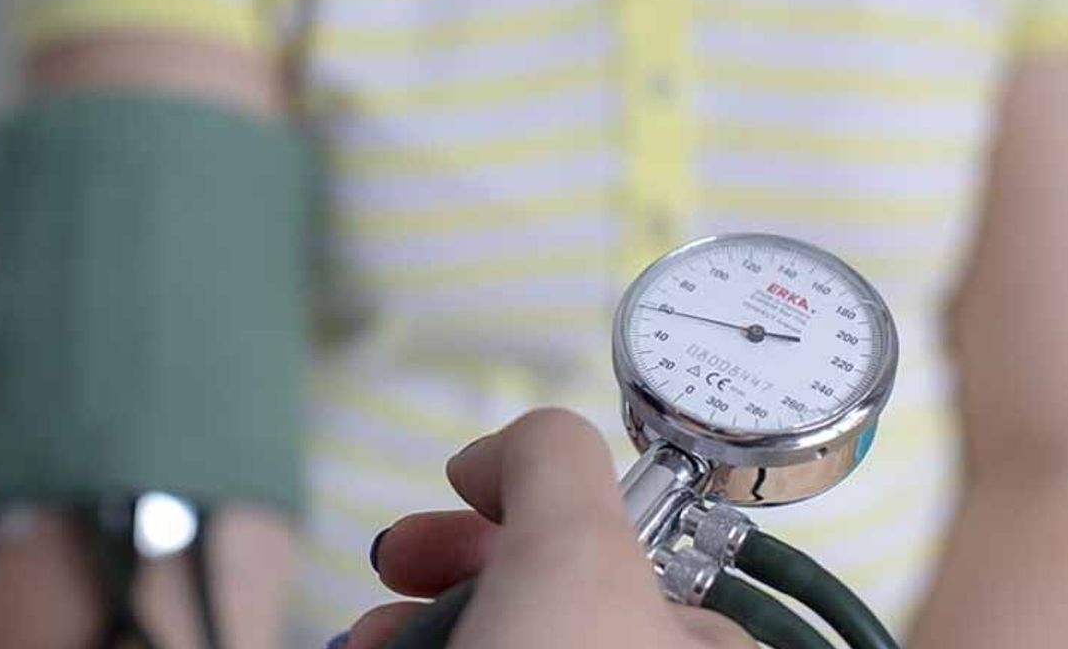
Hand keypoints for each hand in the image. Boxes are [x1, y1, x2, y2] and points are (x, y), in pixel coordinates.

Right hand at [343, 408, 753, 648]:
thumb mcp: (577, 552)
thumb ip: (557, 461)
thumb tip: (517, 439)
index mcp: (695, 634)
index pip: (607, 540)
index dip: (516, 502)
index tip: (457, 490)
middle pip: (538, 588)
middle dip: (450, 563)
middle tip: (395, 563)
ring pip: (497, 631)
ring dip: (420, 617)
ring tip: (371, 635)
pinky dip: (423, 647)